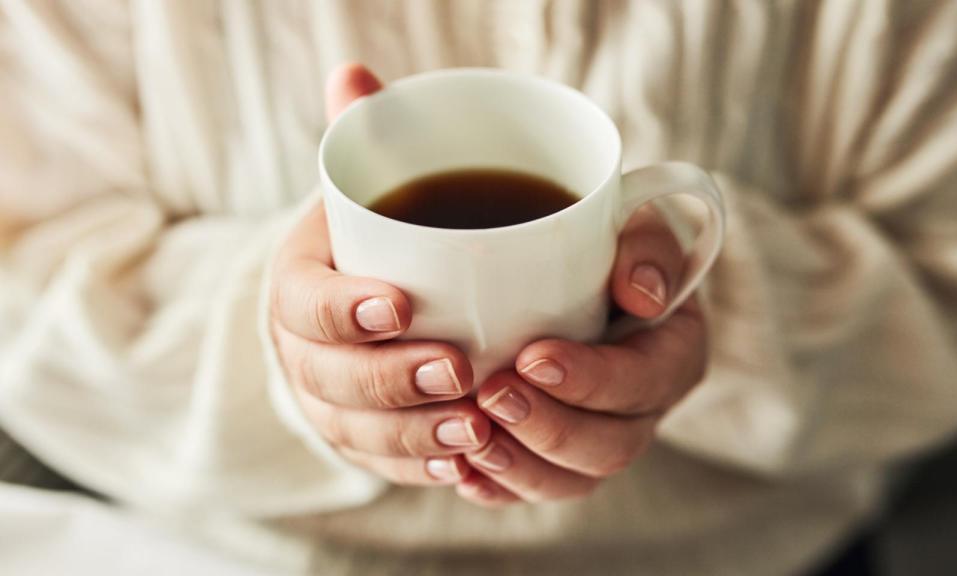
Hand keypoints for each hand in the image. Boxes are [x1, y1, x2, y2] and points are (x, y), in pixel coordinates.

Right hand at [269, 64, 489, 485]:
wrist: (360, 295)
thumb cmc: (373, 237)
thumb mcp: (368, 184)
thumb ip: (368, 137)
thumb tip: (356, 75)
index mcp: (297, 283)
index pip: (303, 304)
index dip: (342, 310)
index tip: (398, 302)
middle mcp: (303, 352)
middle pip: (330, 380)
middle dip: (390, 380)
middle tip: (457, 367)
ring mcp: (330, 403)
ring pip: (358, 432)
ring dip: (414, 435)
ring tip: (474, 426)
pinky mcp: (363, 439)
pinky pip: (382, 465)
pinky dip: (420, 467)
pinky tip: (463, 465)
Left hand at [457, 207, 707, 505]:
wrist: (580, 269)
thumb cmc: (611, 239)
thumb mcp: (640, 222)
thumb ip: (649, 244)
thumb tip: (642, 293)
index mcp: (673, 354)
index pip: (644, 382)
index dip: (591, 380)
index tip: (533, 358)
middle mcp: (641, 410)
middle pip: (608, 447)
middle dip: (547, 429)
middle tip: (492, 393)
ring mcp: (597, 439)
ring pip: (569, 481)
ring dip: (518, 467)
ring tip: (470, 441)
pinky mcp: (554, 457)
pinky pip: (530, 489)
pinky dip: (496, 486)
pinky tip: (460, 473)